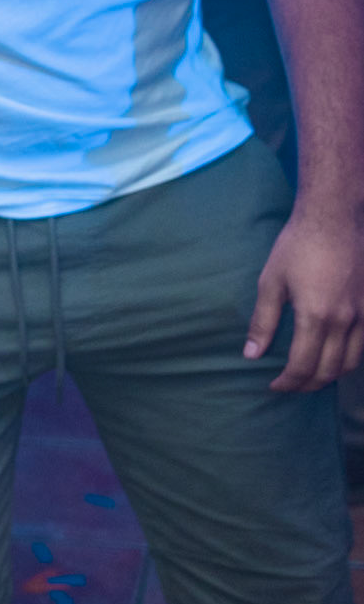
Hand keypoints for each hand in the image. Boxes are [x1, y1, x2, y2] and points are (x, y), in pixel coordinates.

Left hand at [245, 206, 363, 391]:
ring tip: (311, 376)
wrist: (334, 217)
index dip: (287, 382)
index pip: (303, 366)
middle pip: (329, 370)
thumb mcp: (271, 282)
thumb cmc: (298, 246)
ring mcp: (363, 314)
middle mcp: (344, 320)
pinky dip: (349, 359)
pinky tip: (334, 356)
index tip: (274, 386)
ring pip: (352, 362)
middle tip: (290, 386)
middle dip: (307, 385)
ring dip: (330, 376)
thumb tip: (251, 354)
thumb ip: (262, 322)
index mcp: (315, 316)